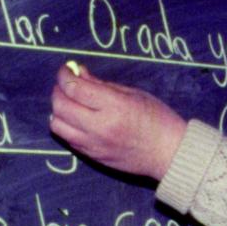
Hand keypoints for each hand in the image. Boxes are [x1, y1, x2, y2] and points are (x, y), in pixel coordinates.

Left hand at [49, 63, 187, 179]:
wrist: (169, 154)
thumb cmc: (158, 120)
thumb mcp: (134, 94)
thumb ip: (102, 85)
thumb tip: (80, 73)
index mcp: (114, 106)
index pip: (75, 88)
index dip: (64, 75)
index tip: (66, 69)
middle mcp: (100, 126)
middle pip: (60, 105)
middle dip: (59, 90)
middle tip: (67, 84)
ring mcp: (94, 143)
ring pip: (57, 124)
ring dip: (58, 110)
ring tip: (70, 103)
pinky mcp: (92, 155)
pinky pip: (67, 138)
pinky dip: (66, 125)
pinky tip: (77, 118)